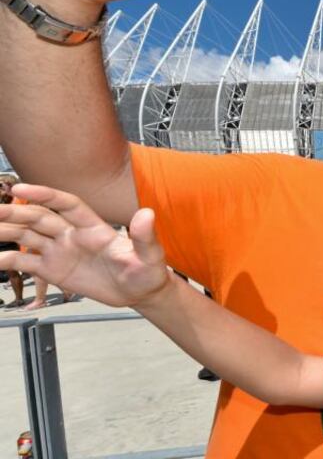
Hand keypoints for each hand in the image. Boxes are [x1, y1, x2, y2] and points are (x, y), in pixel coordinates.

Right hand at [0, 183, 169, 307]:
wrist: (140, 293)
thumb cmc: (148, 271)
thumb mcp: (150, 254)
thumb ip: (144, 236)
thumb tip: (147, 214)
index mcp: (94, 227)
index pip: (66, 204)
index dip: (45, 194)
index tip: (23, 187)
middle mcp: (73, 235)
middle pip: (40, 218)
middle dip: (17, 211)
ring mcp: (61, 251)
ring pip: (28, 236)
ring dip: (7, 230)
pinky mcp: (54, 270)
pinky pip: (26, 261)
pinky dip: (7, 259)